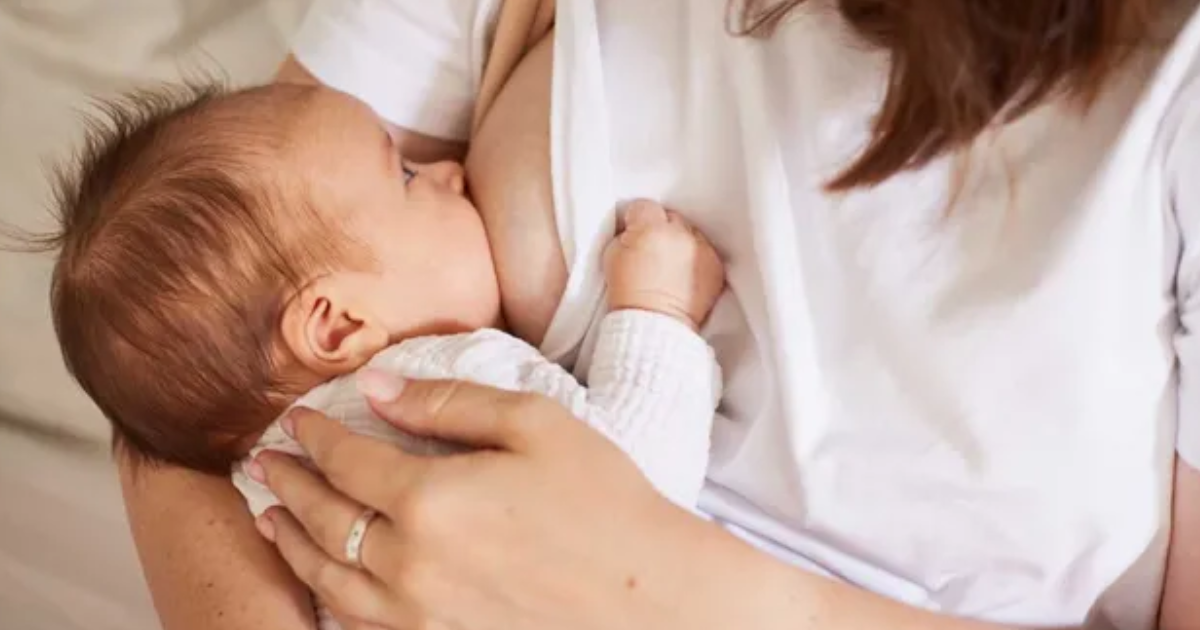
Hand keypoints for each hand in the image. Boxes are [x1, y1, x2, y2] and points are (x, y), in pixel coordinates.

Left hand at [251, 374, 751, 629]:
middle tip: (262, 463)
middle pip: (324, 517)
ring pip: (326, 576)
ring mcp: (419, 613)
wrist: (649, 598)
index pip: (347, 459)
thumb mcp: (535, 424)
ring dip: (289, 541)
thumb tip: (377, 386)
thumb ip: (449, 402)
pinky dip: (325, 593)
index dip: (316, 435)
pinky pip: (358, 621)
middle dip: (288, 484)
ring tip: (269, 517)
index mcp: (431, 498)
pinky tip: (321, 578)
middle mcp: (410, 562)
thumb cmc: (604, 501)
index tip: (297, 419)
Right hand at [604, 199, 725, 329]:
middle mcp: (680, 235)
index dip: (636, 220)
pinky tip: (684, 273)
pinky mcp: (715, 265)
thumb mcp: (612, 256)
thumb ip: (625, 234)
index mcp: (650, 229)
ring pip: (690, 232)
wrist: (653, 324)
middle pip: (670, 217)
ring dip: (681, 242)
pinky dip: (696, 258)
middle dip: (661, 229)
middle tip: (652, 250)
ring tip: (670, 264)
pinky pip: (705, 251)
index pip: (644, 206)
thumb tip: (634, 229)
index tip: (634, 231)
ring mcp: (701, 249)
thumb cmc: (628, 294)